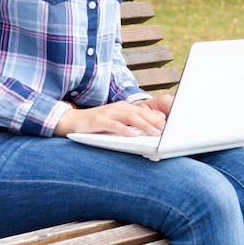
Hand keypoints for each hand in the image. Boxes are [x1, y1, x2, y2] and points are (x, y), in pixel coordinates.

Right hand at [54, 93, 172, 137]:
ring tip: (155, 133)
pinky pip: (114, 125)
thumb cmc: (96, 124)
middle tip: (167, 130)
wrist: (72, 121)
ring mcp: (108, 113)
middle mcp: (117, 108)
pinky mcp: (99, 121)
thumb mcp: (116, 123)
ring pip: (130, 117)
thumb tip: (151, 129)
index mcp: (123, 108)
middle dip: (154, 121)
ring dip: (144, 125)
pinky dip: (125, 130)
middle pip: (139, 113)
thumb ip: (131, 125)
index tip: (170, 126)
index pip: (143, 112)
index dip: (157, 118)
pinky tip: (133, 136)